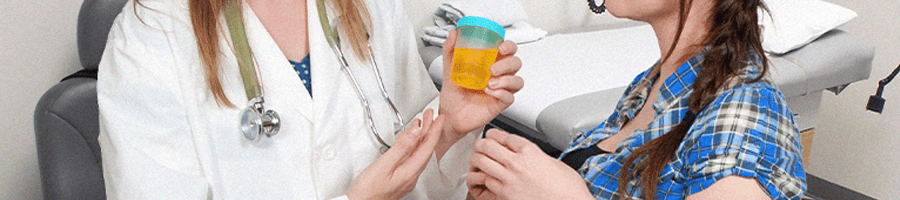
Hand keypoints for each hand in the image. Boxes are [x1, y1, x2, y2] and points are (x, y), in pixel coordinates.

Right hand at [347, 109, 444, 199]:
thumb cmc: (367, 193)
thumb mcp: (383, 166)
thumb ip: (401, 148)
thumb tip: (416, 132)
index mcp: (410, 172)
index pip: (427, 147)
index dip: (434, 130)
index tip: (439, 118)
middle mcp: (410, 176)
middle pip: (425, 149)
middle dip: (429, 131)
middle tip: (431, 115)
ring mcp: (405, 179)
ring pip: (418, 153)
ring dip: (420, 137)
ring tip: (421, 124)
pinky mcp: (398, 180)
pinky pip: (410, 159)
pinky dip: (411, 146)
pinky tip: (407, 142)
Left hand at [439, 30, 523, 139]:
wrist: (450, 114)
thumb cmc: (453, 93)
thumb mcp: (449, 69)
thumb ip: (450, 50)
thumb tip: (453, 35)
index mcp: (490, 63)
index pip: (508, 50)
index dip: (509, 46)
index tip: (501, 47)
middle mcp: (498, 75)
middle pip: (516, 63)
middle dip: (507, 64)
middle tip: (492, 69)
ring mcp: (500, 89)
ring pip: (517, 81)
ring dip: (506, 79)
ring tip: (490, 83)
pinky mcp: (500, 103)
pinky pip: (510, 97)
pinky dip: (501, 93)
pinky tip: (489, 92)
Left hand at [467, 129, 593, 199]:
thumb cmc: (567, 188)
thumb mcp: (554, 162)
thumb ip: (537, 156)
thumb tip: (529, 155)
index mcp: (530, 151)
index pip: (503, 136)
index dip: (493, 134)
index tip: (491, 135)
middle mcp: (518, 163)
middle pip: (488, 145)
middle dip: (481, 145)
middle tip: (480, 147)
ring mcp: (510, 179)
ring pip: (481, 162)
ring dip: (478, 161)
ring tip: (478, 161)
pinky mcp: (506, 195)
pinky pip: (487, 182)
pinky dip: (484, 179)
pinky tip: (485, 178)